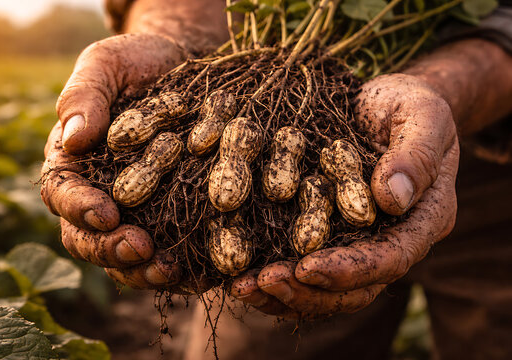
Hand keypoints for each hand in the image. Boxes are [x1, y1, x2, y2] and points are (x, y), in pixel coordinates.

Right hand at [41, 33, 187, 289]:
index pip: (63, 194)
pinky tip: (199, 270)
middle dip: (111, 249)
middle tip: (141, 250)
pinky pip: (168, 247)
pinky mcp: (171, 213)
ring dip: (142, 269)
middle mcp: (101, 192)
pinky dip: (180, 264)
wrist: (184, 65)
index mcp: (75, 161)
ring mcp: (137, 208)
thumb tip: (73, 140)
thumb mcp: (108, 64)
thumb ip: (85, 97)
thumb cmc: (138, 62)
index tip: (107, 214)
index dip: (80, 209)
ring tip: (169, 270)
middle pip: (89, 237)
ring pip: (125, 254)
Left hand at [231, 73, 459, 316]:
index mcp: (421, 219)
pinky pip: (300, 263)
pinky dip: (270, 274)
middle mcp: (388, 239)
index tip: (307, 268)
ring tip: (241, 287)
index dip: (350, 270)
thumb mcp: (424, 116)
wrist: (382, 102)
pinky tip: (237, 274)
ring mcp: (354, 239)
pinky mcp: (325, 230)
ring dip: (282, 293)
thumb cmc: (407, 105)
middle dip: (307, 291)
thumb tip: (392, 199)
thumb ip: (415, 154)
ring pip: (324, 286)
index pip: (389, 258)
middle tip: (263, 282)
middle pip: (354, 288)